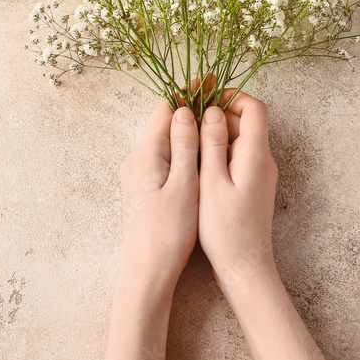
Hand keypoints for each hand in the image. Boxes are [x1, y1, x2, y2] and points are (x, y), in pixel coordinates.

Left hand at [116, 101, 199, 294]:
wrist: (146, 273)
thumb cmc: (167, 233)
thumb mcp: (184, 185)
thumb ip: (186, 146)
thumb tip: (186, 111)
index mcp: (145, 154)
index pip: (166, 109)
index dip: (190, 95)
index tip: (213, 85)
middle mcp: (136, 159)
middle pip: (165, 122)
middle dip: (192, 112)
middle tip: (222, 105)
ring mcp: (137, 174)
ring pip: (166, 141)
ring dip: (189, 133)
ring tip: (217, 128)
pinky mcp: (143, 188)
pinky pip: (165, 159)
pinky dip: (183, 153)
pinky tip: (202, 159)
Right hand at [196, 90, 278, 294]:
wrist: (245, 267)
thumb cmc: (226, 230)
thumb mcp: (212, 182)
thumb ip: (213, 144)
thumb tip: (213, 112)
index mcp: (256, 154)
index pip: (254, 107)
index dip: (231, 96)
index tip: (204, 99)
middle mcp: (263, 160)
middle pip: (245, 122)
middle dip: (217, 115)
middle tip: (188, 118)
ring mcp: (260, 174)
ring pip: (239, 140)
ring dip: (215, 135)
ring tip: (187, 142)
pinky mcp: (253, 186)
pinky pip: (237, 158)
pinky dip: (219, 153)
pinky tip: (197, 164)